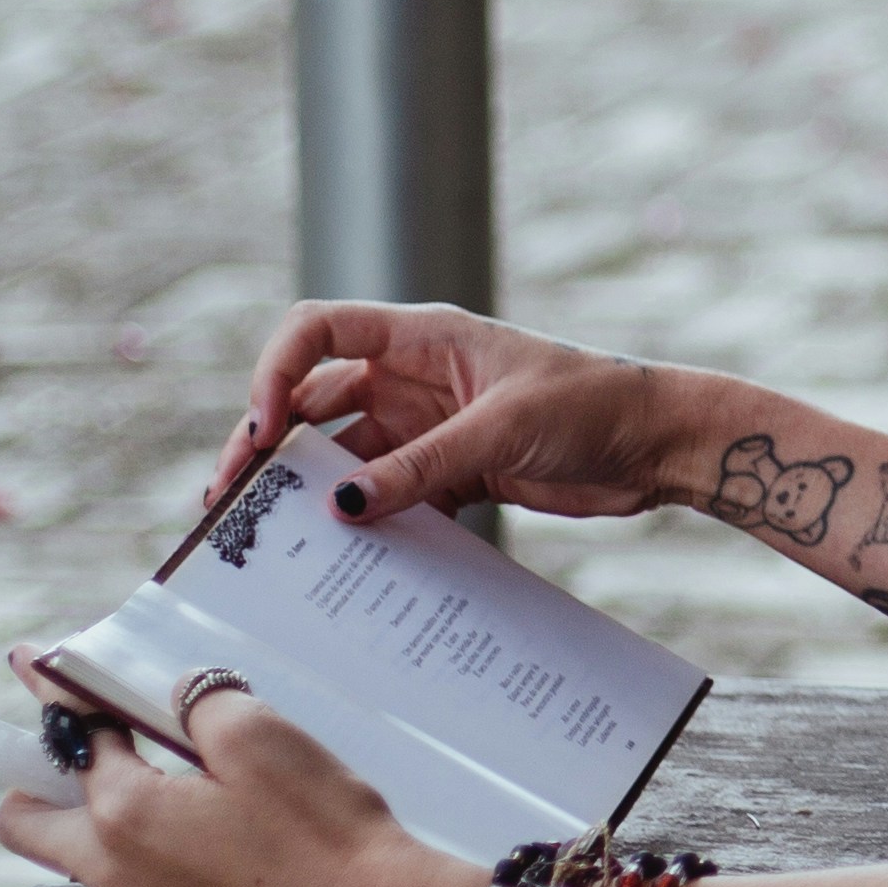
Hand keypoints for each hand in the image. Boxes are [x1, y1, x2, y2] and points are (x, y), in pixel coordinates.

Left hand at [0, 689, 480, 886]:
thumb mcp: (265, 738)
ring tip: (199, 798)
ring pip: (97, 864)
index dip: (62, 700)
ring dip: (120, 824)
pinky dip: (169, 865)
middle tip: (100, 748)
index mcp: (124, 815)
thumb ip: (202, 703)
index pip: (66, 743)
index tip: (40, 667)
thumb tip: (178, 696)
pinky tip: (237, 850)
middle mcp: (116, 878)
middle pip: (30, 825)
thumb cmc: (324, 835)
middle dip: (48, 779)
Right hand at [211, 302, 689, 522]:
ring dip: (308, 490)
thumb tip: (341, 506)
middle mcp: (414, 376)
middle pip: (314, 401)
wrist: (658, 444)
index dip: (276, 371)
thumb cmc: (593, 405)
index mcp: (421, 336)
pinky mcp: (451, 472)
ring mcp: (429, 426)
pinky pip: (387, 494)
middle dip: (268, 445)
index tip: (264, 429)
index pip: (318, 331)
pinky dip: (362, 520)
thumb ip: (420, 467)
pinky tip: (337, 555)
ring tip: (267, 535)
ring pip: (345, 455)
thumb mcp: (501, 430)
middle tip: (229, 497)